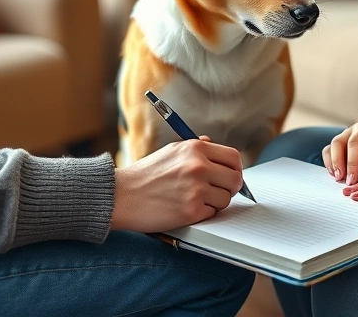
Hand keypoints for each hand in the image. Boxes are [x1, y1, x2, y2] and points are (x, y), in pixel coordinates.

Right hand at [110, 136, 243, 232]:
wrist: (121, 196)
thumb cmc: (145, 175)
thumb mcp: (171, 151)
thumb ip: (195, 148)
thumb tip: (214, 144)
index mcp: (195, 148)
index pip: (234, 158)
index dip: (235, 169)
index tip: (230, 176)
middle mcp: (198, 166)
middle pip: (235, 179)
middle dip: (230, 188)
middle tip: (218, 192)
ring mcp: (196, 188)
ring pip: (225, 199)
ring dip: (215, 203)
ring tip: (194, 199)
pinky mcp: (191, 210)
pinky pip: (212, 213)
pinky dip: (203, 214)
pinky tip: (185, 208)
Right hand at [322, 110, 357, 185]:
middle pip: (354, 143)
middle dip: (352, 163)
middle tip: (353, 181)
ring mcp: (348, 131)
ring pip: (337, 143)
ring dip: (337, 162)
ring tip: (339, 178)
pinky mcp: (339, 139)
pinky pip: (329, 148)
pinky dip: (329, 161)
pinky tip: (334, 174)